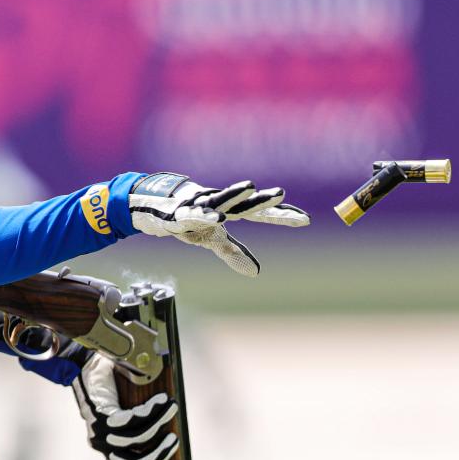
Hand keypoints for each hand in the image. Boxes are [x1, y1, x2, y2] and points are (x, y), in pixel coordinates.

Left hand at [72, 353, 178, 459]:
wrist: (86, 363)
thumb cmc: (109, 387)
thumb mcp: (125, 412)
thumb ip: (141, 425)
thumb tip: (169, 434)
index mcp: (107, 448)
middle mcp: (101, 444)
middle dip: (158, 456)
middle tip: (175, 440)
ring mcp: (99, 430)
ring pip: (136, 441)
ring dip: (158, 426)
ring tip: (172, 408)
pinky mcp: (100, 414)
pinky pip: (130, 420)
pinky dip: (149, 412)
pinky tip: (161, 400)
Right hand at [129, 172, 309, 276]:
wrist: (153, 208)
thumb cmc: (188, 220)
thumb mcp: (212, 240)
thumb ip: (233, 252)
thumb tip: (257, 273)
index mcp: (230, 212)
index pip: (260, 214)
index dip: (281, 216)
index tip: (305, 219)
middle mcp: (219, 205)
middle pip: (245, 204)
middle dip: (262, 200)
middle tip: (281, 193)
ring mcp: (200, 205)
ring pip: (220, 199)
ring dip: (234, 194)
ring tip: (250, 187)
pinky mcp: (181, 212)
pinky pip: (195, 213)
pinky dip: (205, 214)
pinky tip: (216, 216)